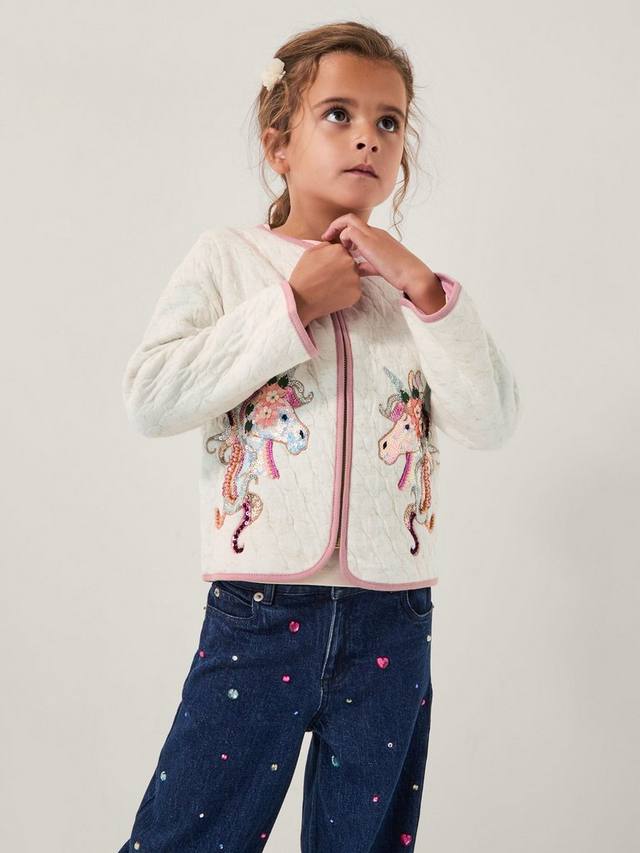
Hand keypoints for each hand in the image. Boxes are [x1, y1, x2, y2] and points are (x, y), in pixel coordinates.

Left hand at [320, 213, 435, 293]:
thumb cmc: (399, 273)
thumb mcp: (378, 268)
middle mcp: (374, 231)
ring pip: (348, 220)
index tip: (335, 244)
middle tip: (326, 239)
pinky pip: (349, 231)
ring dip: (336, 230)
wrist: (411, 274)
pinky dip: (343, 239)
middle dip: (334, 226)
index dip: (342, 232)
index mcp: (377, 236)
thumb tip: (356, 269)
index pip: (356, 226)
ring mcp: (372, 234)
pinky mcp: (369, 241)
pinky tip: (345, 252)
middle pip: (349, 218)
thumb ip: (366, 266)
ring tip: (332, 244)